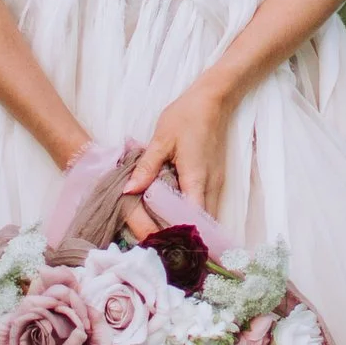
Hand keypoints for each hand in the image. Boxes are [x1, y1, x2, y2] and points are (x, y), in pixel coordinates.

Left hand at [127, 80, 232, 233]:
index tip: (160, 244)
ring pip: (206, 216)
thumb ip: (146, 168)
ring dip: (189, 225)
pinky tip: (174, 213)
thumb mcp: (161, 140)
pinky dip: (193, 214)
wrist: (212, 101)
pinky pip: (206, 205)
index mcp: (196, 179)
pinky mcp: (215, 179)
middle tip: (160, 244)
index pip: (191, 220)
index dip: (178, 234)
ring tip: (165, 232)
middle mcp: (211, 186)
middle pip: (201, 224)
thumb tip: (128, 191)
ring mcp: (216, 184)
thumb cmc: (186, 117)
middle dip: (183, 235)